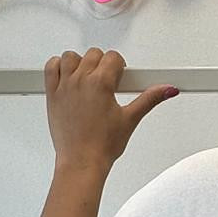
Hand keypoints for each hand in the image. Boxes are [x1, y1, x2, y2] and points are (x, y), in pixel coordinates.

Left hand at [45, 47, 177, 173]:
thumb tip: (166, 90)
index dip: (120, 66)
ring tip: (89, 79)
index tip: (121, 77)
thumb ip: (149, 99)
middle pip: (93, 54)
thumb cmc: (102, 145)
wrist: (81, 161)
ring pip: (71, 57)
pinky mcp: (52, 94)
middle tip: (108, 82)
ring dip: (81, 63)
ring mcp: (64, 86)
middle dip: (103, 64)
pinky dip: (58, 66)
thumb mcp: (130, 119)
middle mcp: (80, 81)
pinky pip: (51, 67)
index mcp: (100, 83)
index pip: (112, 57)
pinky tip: (68, 76)